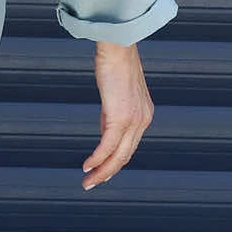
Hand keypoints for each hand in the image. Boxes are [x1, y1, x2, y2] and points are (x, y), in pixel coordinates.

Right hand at [82, 41, 154, 189]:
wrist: (118, 47)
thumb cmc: (115, 62)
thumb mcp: (117, 91)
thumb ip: (114, 111)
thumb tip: (106, 126)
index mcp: (144, 115)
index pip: (130, 146)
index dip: (115, 161)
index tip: (101, 171)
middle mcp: (142, 121)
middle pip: (125, 156)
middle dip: (108, 173)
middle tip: (92, 184)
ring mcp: (133, 121)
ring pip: (117, 156)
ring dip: (101, 172)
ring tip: (88, 183)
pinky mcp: (119, 117)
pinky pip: (107, 146)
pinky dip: (96, 160)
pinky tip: (87, 167)